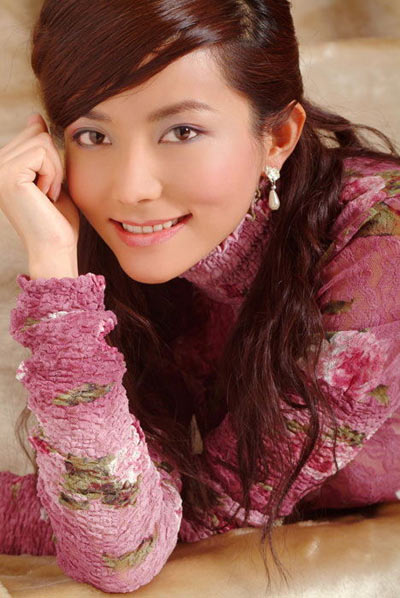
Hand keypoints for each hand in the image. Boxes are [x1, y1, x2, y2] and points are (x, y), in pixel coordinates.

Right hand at [0, 112, 79, 271]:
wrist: (56, 247)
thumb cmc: (58, 219)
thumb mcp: (51, 176)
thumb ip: (42, 150)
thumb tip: (34, 117)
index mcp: (2, 166)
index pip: (33, 132)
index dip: (52, 158)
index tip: (48, 188)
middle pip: (38, 133)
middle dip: (55, 163)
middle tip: (49, 193)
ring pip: (42, 141)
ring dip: (55, 170)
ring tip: (47, 195)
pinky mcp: (7, 173)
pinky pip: (42, 152)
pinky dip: (53, 174)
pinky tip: (46, 196)